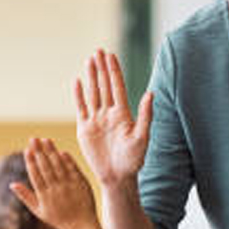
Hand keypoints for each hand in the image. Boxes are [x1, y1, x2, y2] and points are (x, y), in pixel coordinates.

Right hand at [10, 138, 96, 228]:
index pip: (36, 176)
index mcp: (44, 197)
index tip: (27, 149)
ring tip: (46, 139)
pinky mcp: (81, 184)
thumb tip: (12, 184)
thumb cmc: (58, 219)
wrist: (81, 227)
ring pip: (59, 166)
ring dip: (52, 152)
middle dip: (39, 152)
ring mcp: (69, 187)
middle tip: (33, 138)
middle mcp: (56, 190)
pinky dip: (68, 161)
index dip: (31, 162)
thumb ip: (26, 196)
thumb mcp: (39, 211)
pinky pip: (73, 170)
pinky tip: (61, 151)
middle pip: (46, 168)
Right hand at [73, 49, 152, 186]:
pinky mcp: (85, 129)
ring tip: (89, 60)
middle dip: (102, 68)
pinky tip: (78, 82)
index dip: (114, 70)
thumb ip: (145, 115)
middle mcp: (110, 113)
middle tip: (98, 51)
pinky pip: (81, 108)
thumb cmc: (134, 160)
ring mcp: (96, 120)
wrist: (117, 177)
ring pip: (93, 93)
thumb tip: (150, 93)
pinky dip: (79, 95)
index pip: (117, 86)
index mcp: (123, 114)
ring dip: (91, 77)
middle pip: (104, 85)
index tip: (110, 55)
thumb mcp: (142, 137)